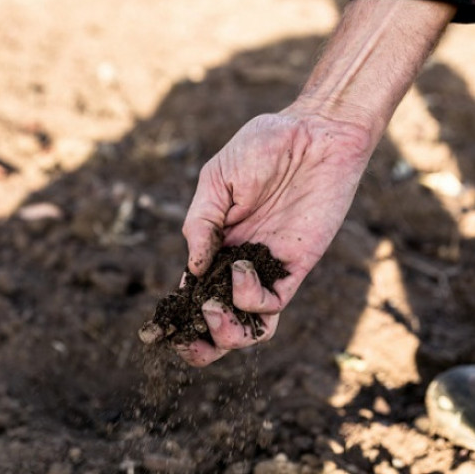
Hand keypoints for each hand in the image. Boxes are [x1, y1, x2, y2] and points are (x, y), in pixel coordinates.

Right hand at [178, 109, 371, 365]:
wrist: (316, 132)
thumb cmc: (263, 147)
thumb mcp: (216, 180)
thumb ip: (200, 224)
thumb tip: (190, 270)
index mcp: (215, 244)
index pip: (194, 292)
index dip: (177, 316)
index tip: (158, 332)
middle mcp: (239, 262)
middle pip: (220, 319)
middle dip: (202, 343)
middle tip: (187, 340)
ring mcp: (268, 267)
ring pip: (249, 324)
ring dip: (226, 334)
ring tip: (212, 311)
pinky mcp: (296, 266)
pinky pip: (273, 302)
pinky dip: (250, 298)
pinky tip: (239, 268)